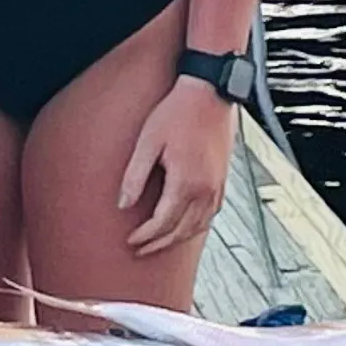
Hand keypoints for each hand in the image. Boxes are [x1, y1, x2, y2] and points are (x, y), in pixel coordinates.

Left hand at [117, 77, 238, 256]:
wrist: (209, 95)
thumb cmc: (176, 113)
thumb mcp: (148, 142)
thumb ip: (135, 176)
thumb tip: (122, 204)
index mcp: (185, 183)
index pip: (162, 224)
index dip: (145, 236)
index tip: (130, 240)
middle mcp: (205, 191)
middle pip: (181, 232)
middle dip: (158, 244)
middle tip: (139, 250)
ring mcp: (217, 188)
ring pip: (198, 228)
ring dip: (176, 239)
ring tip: (157, 243)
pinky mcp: (223, 182)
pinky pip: (210, 216)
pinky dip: (195, 227)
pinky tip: (183, 226)